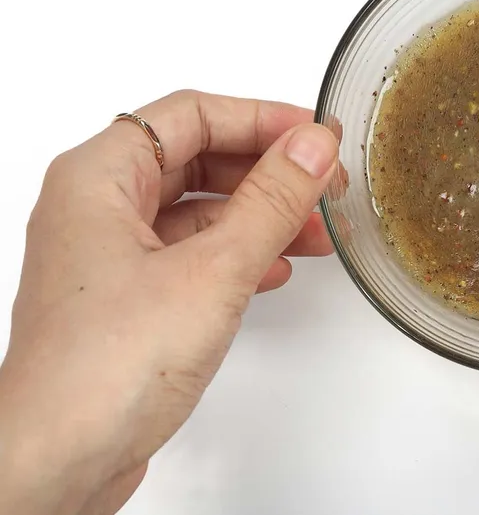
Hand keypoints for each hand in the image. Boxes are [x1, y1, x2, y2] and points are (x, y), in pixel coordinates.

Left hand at [0, 90, 339, 514]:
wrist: (58, 461)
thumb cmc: (105, 368)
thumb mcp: (214, 270)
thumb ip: (271, 201)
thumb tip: (312, 146)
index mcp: (97, 178)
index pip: (192, 114)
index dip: (262, 118)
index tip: (316, 136)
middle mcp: (94, 208)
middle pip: (195, 158)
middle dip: (266, 170)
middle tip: (324, 183)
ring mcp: (106, 256)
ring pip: (196, 209)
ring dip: (259, 215)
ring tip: (316, 232)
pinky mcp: (124, 299)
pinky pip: (190, 253)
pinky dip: (237, 253)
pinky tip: (274, 270)